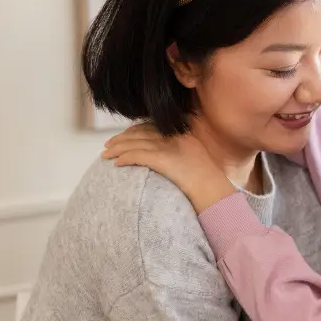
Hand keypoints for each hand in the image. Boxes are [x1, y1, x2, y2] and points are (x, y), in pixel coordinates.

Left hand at [101, 124, 234, 212]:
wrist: (215, 194)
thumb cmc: (209, 186)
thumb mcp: (198, 162)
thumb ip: (183, 155)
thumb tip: (169, 160)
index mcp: (183, 134)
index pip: (152, 127)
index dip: (135, 130)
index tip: (123, 136)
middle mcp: (175, 137)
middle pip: (141, 132)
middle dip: (122, 138)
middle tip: (108, 145)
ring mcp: (169, 147)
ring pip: (136, 143)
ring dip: (118, 148)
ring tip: (105, 154)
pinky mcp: (163, 159)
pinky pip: (138, 155)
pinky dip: (125, 158)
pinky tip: (116, 164)